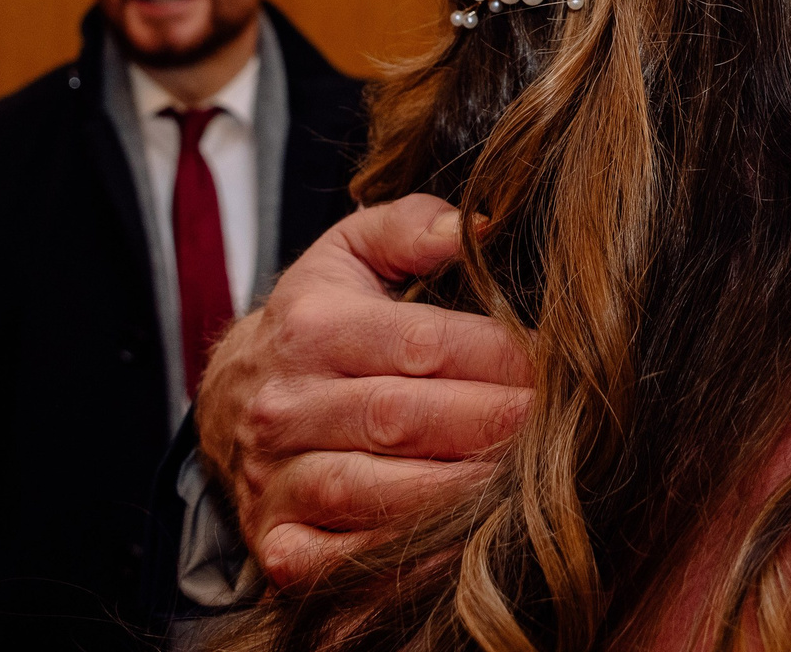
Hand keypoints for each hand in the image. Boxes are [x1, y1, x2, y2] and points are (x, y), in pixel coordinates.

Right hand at [197, 195, 530, 586]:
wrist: (231, 399)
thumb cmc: (315, 321)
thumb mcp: (348, 253)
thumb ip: (410, 227)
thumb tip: (479, 225)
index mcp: (314, 327)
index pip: (420, 343)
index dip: (497, 357)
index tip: (558, 367)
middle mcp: (287, 404)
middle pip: (400, 419)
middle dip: (489, 424)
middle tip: (560, 431)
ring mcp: (274, 477)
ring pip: (369, 492)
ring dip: (452, 493)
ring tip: (522, 486)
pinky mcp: (274, 540)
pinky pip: (333, 561)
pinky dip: (393, 564)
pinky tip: (455, 550)